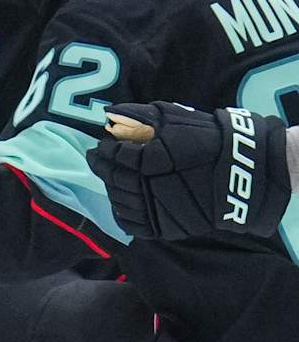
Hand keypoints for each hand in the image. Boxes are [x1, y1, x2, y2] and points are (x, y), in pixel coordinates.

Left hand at [90, 101, 290, 239]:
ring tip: (111, 177)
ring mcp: (155, 210)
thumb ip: (140, 116)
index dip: (104, 149)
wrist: (244, 172)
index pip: (114, 156)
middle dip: (103, 166)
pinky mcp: (163, 227)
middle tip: (97, 158)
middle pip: (113, 178)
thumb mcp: (175, 119)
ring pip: (118, 201)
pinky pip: (131, 224)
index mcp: (148, 160)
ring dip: (111, 187)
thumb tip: (109, 113)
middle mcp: (147, 188)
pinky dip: (121, 212)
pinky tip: (122, 200)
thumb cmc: (209, 140)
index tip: (102, 144)